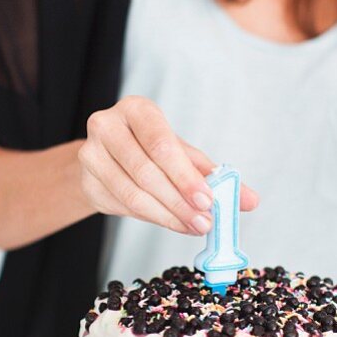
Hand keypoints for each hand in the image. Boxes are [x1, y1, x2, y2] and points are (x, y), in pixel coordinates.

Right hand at [78, 95, 258, 234]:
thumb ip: (215, 175)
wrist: (109, 158)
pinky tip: (173, 223)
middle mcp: (107, 125)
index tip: (208, 200)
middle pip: (146, 171)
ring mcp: (91, 153)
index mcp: (137, 110)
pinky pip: (122, 206)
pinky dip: (152, 218)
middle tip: (205, 221)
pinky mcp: (86, 181)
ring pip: (132, 193)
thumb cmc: (151, 150)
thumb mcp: (183, 154)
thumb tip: (250, 200)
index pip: (161, 144)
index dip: (184, 176)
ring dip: (167, 216)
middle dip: (179, 201)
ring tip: (194, 226)